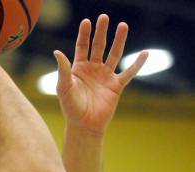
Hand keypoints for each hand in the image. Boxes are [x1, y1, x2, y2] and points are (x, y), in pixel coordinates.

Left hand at [54, 14, 148, 135]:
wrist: (84, 125)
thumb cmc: (71, 107)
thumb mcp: (64, 87)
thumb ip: (63, 70)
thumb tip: (57, 52)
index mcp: (79, 68)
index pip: (82, 47)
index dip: (84, 34)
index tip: (87, 21)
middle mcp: (93, 69)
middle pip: (98, 46)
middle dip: (101, 32)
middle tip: (104, 17)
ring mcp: (105, 76)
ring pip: (114, 54)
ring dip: (119, 41)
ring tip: (123, 25)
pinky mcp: (116, 86)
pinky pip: (129, 73)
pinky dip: (137, 64)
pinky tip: (145, 53)